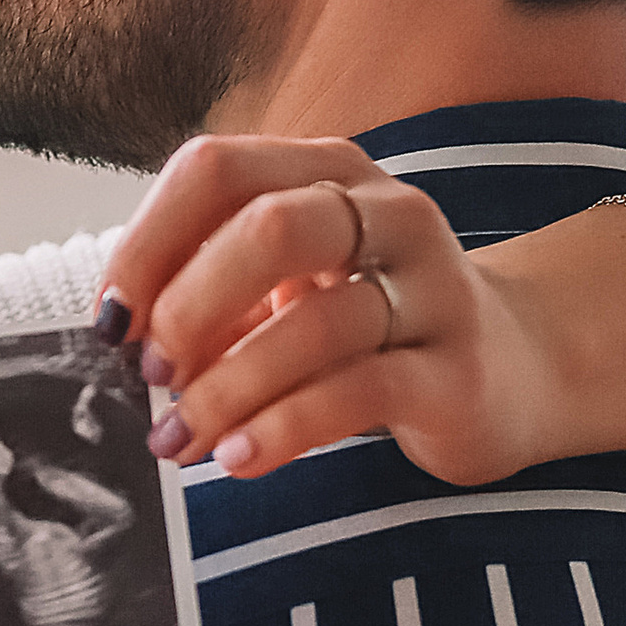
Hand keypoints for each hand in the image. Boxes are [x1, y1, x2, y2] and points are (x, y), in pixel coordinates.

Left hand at [96, 134, 580, 489]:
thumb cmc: (369, 324)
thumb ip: (212, 286)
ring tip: (181, 437)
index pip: (215, 169)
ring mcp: (432, 288)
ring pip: (313, 323)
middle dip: (189, 305)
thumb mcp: (290, 281)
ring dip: (226, 387)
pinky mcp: (454, 371)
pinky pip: (357, 391)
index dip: (148, 243)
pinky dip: (282, 428)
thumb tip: (119, 335)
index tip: (111, 320)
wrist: (514, 370)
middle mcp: (387, 213)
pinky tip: (239, 456)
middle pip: (270, 225)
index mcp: (329, 172)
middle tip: (153, 374)